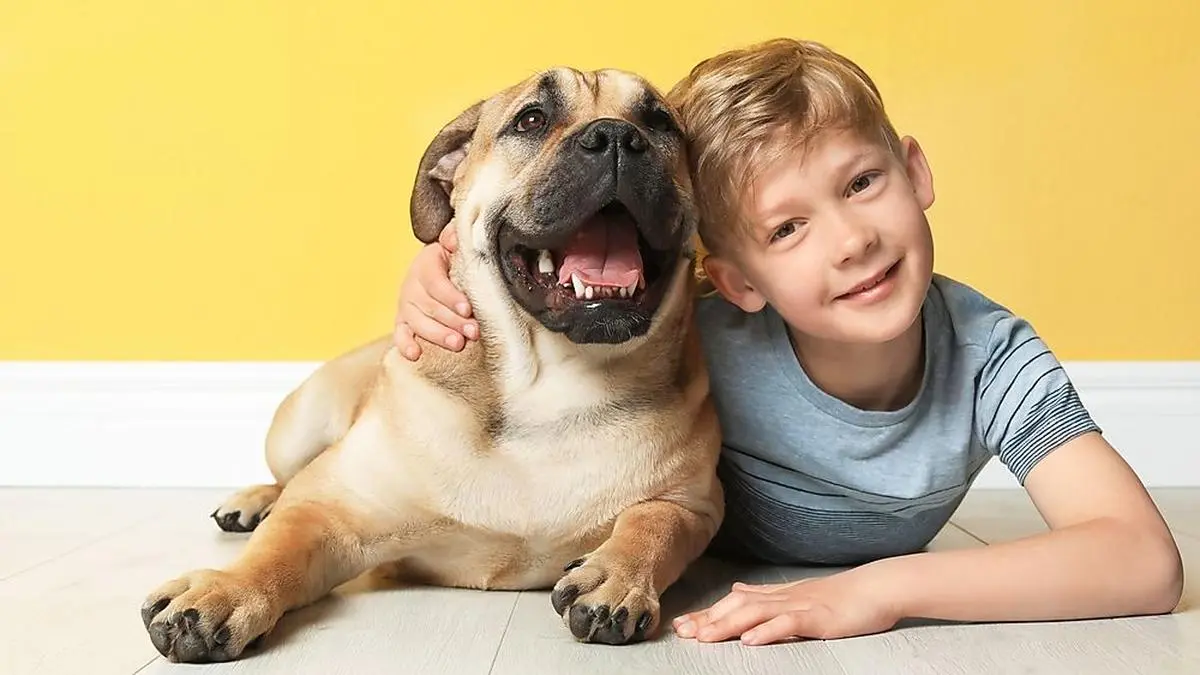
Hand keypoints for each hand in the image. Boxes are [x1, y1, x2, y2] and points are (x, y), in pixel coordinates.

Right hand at [393, 226, 476, 359]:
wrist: (437, 268)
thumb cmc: (451, 260)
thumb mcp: (454, 245)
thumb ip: (454, 238)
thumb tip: (454, 238)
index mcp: (425, 264)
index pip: (435, 282)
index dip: (451, 297)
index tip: (468, 309)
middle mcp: (411, 285)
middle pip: (430, 306)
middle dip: (453, 321)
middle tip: (473, 331)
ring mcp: (405, 305)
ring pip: (418, 322)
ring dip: (438, 335)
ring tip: (458, 344)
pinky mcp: (403, 322)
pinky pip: (400, 335)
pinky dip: (404, 345)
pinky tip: (415, 355)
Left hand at [672, 568, 900, 645]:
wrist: (876, 588)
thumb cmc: (842, 596)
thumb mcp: (798, 594)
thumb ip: (766, 594)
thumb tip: (737, 590)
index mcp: (778, 594)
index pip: (735, 602)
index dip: (708, 613)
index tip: (682, 624)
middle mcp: (783, 597)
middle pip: (738, 605)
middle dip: (708, 619)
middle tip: (682, 632)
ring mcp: (800, 605)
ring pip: (757, 612)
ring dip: (728, 624)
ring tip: (704, 637)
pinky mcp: (818, 616)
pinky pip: (788, 623)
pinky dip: (767, 631)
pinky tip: (750, 640)